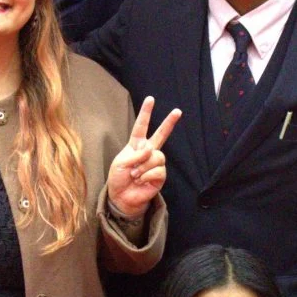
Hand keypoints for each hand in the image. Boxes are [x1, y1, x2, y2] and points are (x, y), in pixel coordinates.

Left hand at [107, 96, 180, 219]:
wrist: (122, 197)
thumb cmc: (118, 179)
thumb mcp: (120, 163)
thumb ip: (135, 154)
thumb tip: (150, 150)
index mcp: (136, 145)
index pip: (141, 126)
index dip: (146, 113)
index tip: (150, 99)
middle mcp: (148, 152)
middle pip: (161, 134)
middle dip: (169, 123)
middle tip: (178, 111)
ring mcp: (155, 163)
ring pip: (157, 156)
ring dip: (143, 166)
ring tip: (135, 175)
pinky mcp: (160, 176)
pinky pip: (158, 170)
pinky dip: (147, 175)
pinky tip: (141, 181)